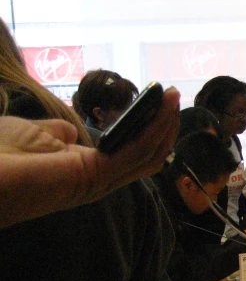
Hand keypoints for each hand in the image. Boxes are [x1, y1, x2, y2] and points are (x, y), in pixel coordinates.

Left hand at [0, 88, 180, 227]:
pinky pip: (134, 152)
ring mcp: (99, 182)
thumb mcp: (36, 134)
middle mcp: (99, 181)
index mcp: (85, 172)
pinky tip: (163, 110)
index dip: (147, 131)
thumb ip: (60, 135)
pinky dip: (153, 130)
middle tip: (174, 98)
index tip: (157, 104)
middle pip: (146, 156)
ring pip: (147, 156)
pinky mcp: (96, 177)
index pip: (129, 155)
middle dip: (163, 127)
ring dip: (164, 126)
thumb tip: (73, 134)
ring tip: (174, 99)